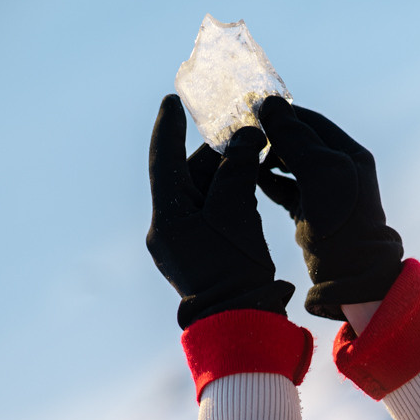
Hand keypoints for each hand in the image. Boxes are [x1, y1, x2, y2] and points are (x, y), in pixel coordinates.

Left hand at [147, 94, 294, 327]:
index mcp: (169, 217)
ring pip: (203, 194)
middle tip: (242, 130)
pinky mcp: (200, 255)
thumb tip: (246, 136)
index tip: (172, 100)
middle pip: (189, 176)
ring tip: (255, 153)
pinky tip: (252, 183)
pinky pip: (212, 213)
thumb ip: (238, 170)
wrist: (240, 319)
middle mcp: (169, 229)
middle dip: (215, 152)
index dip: (168, 128)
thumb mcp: (237, 213)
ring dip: (227, 173)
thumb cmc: (235, 269)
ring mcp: (183, 244)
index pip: (164, 161)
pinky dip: (230, 194)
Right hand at [256, 96, 402, 319]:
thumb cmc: (341, 223)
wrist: (351, 275)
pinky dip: (269, 181)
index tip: (252, 109)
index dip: (283, 114)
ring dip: (268, 157)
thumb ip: (296, 140)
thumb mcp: (319, 175)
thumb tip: (269, 104)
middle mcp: (340, 170)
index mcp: (349, 155)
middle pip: (300, 142)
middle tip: (242, 131)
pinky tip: (251, 177)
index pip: (312, 123)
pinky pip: (286, 188)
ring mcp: (325, 192)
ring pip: (291, 165)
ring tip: (244, 153)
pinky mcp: (311, 213)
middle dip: (271, 135)